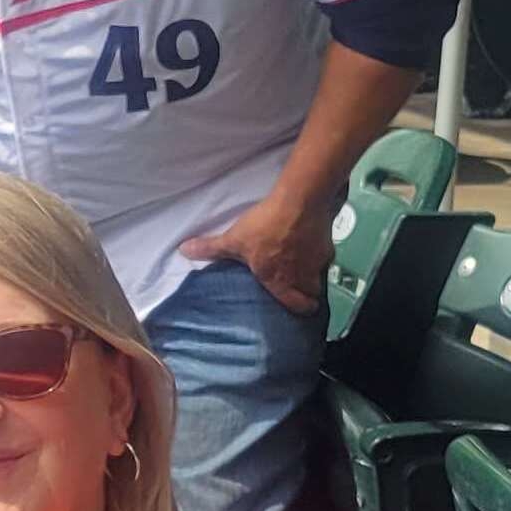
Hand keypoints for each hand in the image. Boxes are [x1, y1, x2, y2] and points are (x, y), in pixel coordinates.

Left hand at [180, 189, 330, 314]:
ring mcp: (318, 261)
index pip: (298, 307)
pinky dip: (318, 248)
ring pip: (319, 273)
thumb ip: (211, 248)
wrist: (299, 202)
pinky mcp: (328, 243)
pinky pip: (325, 251)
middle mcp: (302, 276)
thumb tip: (183, 251)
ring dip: (312, 269)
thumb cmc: (265, 226)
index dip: (301, 309)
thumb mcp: (234, 239)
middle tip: (299, 283)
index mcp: (280, 281)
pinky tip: (310, 238)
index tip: (301, 306)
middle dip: (308, 292)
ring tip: (303, 259)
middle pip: (312, 293)